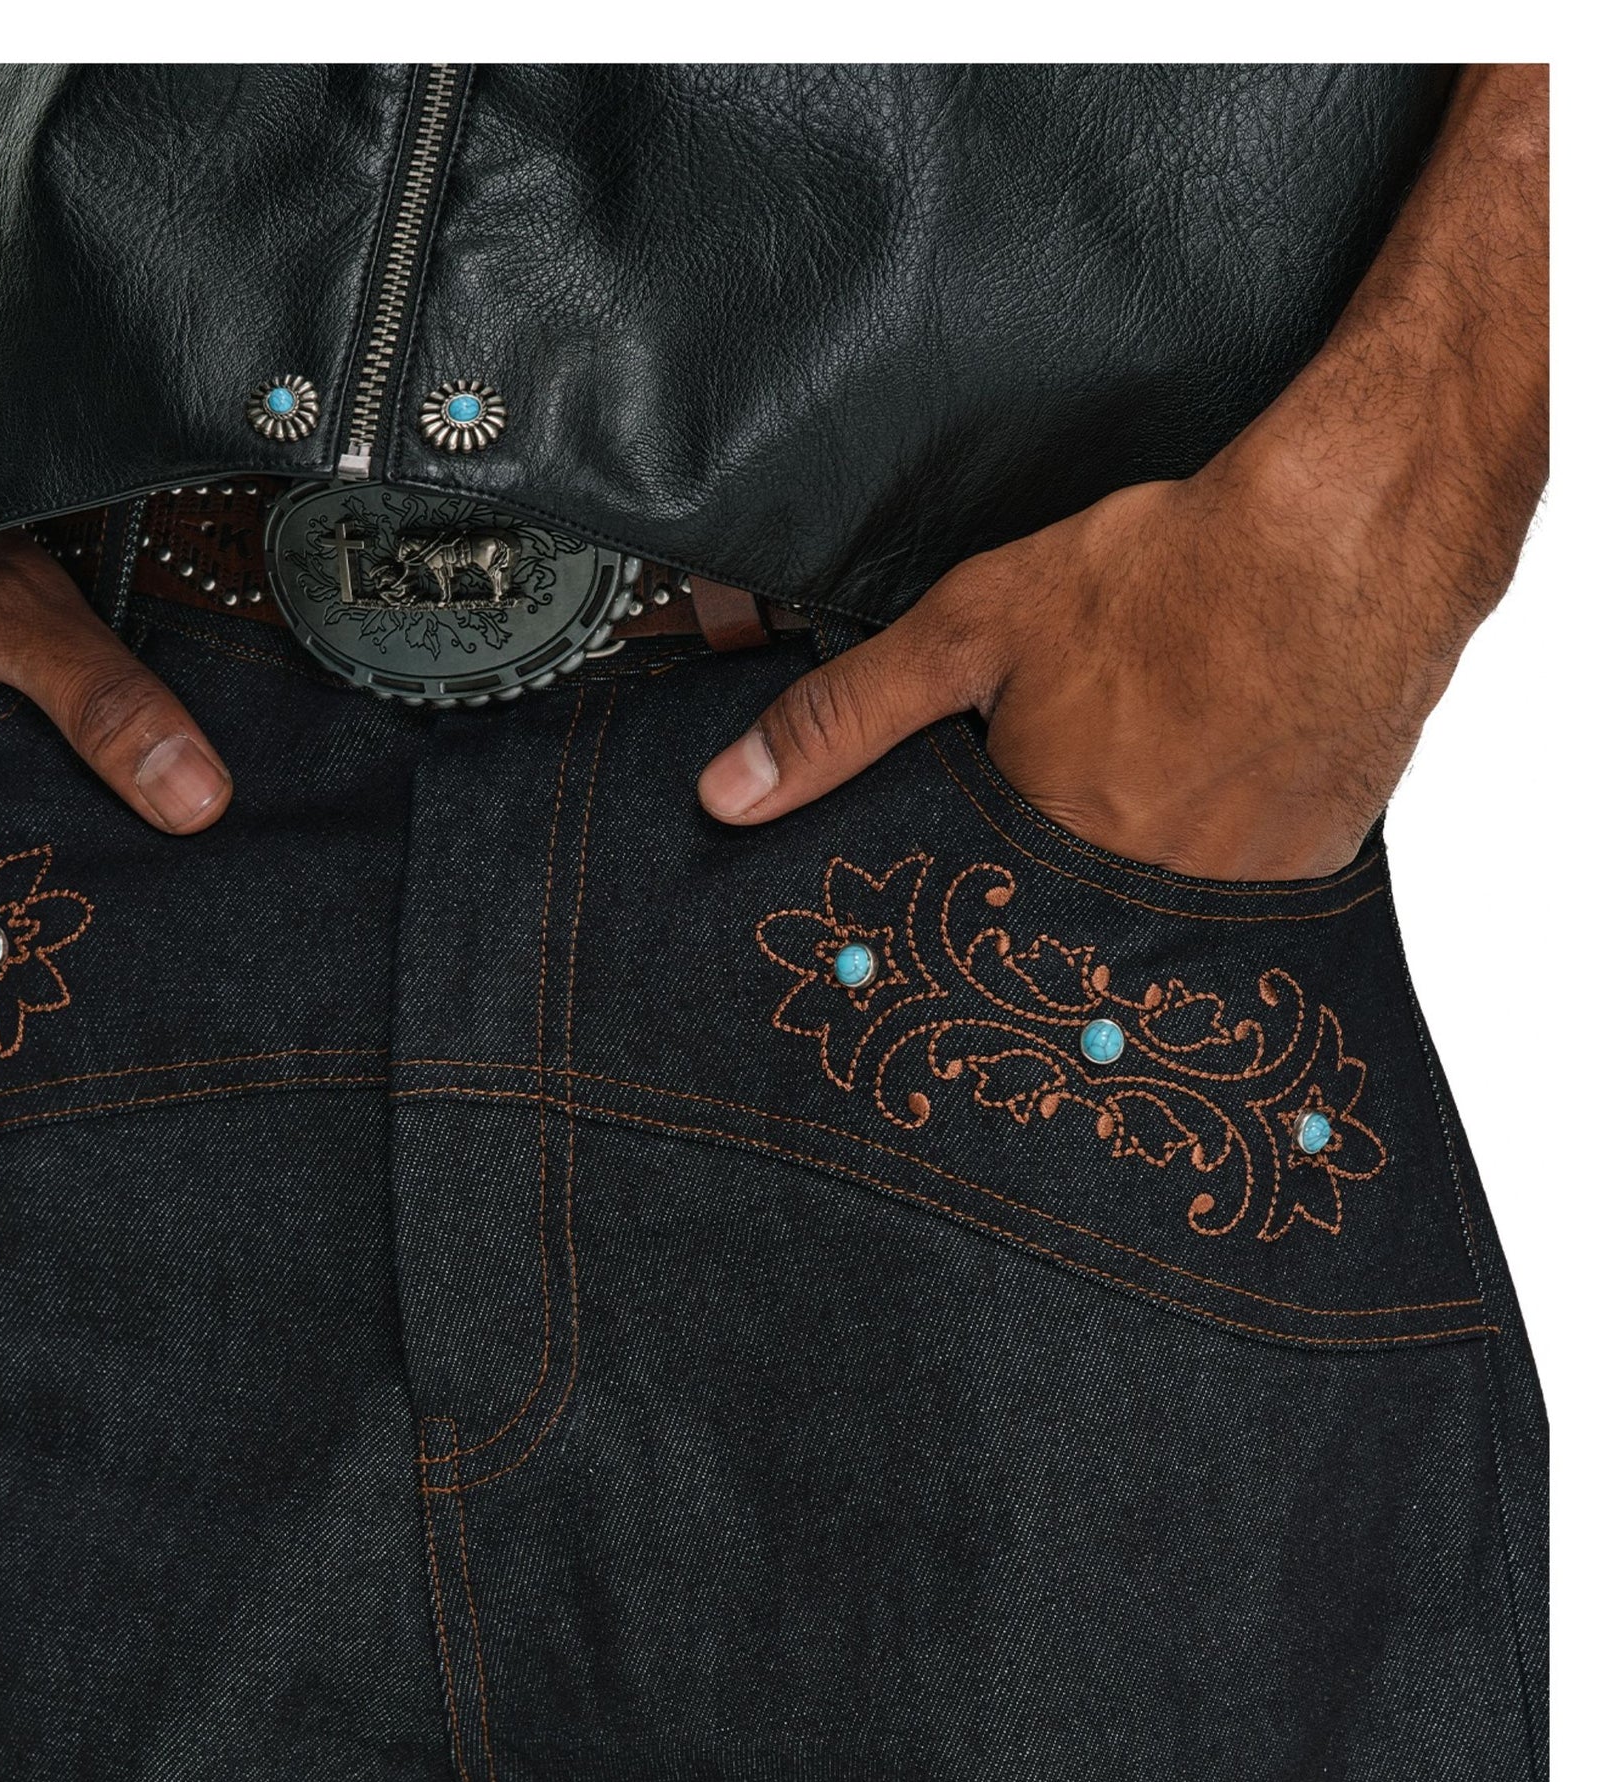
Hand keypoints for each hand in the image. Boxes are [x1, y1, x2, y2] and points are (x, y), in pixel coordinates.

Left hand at [696, 448, 1452, 880]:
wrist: (1356, 539)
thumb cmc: (1171, 575)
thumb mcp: (973, 628)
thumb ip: (845, 719)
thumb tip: (727, 794)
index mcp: (1038, 857)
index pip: (963, 936)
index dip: (952, 920)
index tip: (932, 933)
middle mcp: (1130, 902)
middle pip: (1055, 940)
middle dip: (1036, 906)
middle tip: (1066, 819)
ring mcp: (1225, 903)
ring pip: (1145, 931)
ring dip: (1126, 893)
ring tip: (1143, 801)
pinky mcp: (1302, 882)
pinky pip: (1234, 910)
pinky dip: (1212, 873)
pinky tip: (1212, 803)